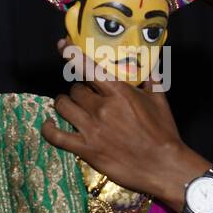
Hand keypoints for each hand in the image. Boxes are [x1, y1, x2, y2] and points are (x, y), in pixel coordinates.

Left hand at [42, 41, 205, 207]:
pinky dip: (49, 129)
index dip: (71, 54)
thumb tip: (149, 66)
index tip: (62, 46)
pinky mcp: (86, 149)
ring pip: (63, 106)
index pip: (88, 66)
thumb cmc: (163, 133)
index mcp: (119, 92)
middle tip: (87, 96)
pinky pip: (56, 136)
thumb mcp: (159, 101)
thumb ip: (151, 80)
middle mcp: (102, 108)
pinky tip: (49, 125)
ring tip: (70, 106)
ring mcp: (91, 129)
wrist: (163, 166)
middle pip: (75, 89)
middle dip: (79, 89)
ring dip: (64, 104)